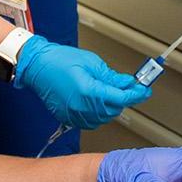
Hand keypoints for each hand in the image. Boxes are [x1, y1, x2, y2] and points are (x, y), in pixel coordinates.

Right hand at [12, 36, 151, 128]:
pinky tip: (99, 102)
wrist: (37, 66)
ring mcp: (74, 114)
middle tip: (130, 87)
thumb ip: (111, 76)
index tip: (144, 91)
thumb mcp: (91, 62)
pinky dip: (99, 113)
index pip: (120, 98)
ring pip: (104, 118)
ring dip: (112, 107)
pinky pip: (91, 121)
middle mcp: (81, 107)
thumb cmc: (59, 60)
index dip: (136, 94)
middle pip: (114, 110)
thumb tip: (127, 83)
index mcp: (88, 91)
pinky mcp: (68, 117)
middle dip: (124, 99)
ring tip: (111, 92)